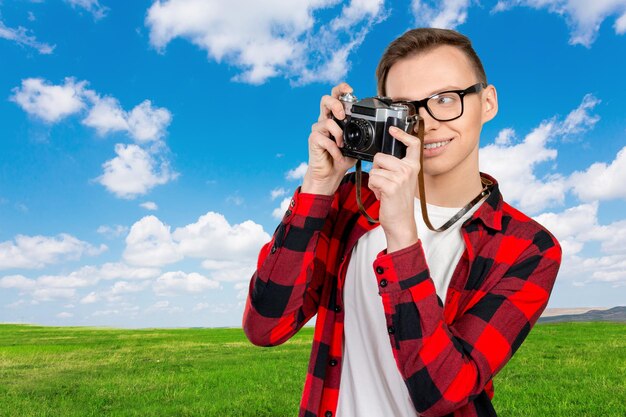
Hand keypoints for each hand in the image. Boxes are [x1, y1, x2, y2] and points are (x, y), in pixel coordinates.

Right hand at [302, 82, 356, 194]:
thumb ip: (360, 134)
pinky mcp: (313, 139)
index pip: (336, 97)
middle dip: (335, 103)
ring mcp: (318, 129)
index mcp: (335, 118)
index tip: (350, 89)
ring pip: (327, 121)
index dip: (341, 89)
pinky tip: (337, 155)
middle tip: (342, 115)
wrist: (330, 174)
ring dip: (339, 135)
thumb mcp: (356, 144)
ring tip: (342, 145)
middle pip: (325, 100)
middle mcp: (325, 120)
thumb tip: (375, 127)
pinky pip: (325, 139)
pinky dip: (335, 149)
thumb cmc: (342, 158)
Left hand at [367, 126, 421, 251]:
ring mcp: (401, 177)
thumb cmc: (398, 202)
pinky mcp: (391, 185)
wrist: (401, 221)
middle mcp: (409, 169)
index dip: (402, 134)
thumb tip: (381, 157)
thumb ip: (397, 167)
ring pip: (375, 168)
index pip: (412, 144)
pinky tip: (382, 195)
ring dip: (374, 180)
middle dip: (377, 169)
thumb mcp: (402, 180)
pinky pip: (373, 178)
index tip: (392, 129)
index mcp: (413, 166)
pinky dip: (373, 187)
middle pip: (381, 156)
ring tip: (384, 190)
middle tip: (385, 183)